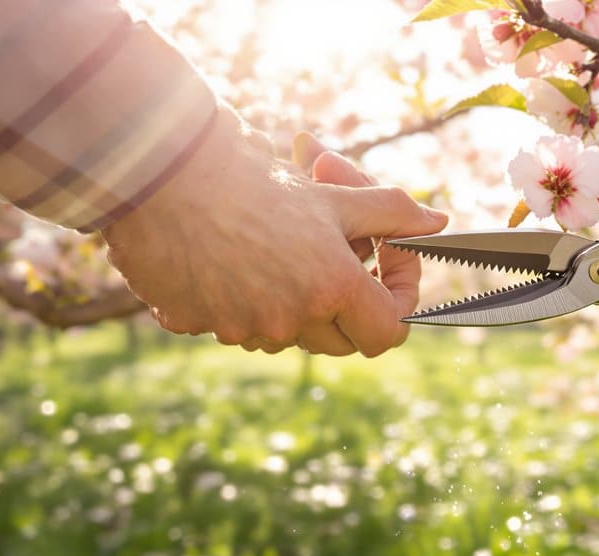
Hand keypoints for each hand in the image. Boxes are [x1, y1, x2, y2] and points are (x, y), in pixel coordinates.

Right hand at [103, 108, 447, 355]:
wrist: (161, 171)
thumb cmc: (256, 179)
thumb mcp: (334, 196)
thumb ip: (391, 213)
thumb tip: (437, 222)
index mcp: (332, 288)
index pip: (390, 332)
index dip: (401, 299)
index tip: (386, 261)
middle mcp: (290, 320)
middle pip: (344, 340)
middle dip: (350, 303)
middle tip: (338, 252)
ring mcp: (240, 328)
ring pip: (288, 333)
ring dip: (296, 301)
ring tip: (280, 246)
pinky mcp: (196, 325)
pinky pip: (235, 325)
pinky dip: (244, 300)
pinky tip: (232, 256)